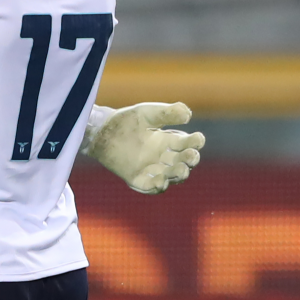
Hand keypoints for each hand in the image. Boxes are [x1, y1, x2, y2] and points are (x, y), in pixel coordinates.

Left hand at [83, 102, 204, 193]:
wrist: (101, 131)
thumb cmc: (125, 120)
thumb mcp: (147, 113)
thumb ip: (167, 112)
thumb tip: (188, 115)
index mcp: (167, 140)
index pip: (188, 144)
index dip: (195, 142)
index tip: (198, 138)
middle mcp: (162, 156)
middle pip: (183, 162)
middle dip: (190, 160)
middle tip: (191, 156)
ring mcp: (150, 169)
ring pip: (171, 176)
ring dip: (178, 174)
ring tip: (181, 170)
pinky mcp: (137, 179)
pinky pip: (150, 186)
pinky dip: (157, 186)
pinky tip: (161, 181)